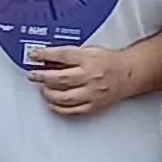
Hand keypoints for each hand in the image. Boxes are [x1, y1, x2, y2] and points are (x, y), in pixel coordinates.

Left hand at [22, 40, 161, 117]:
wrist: (128, 74)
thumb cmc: (108, 62)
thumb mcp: (89, 50)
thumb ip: (70, 55)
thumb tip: (47, 60)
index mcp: (89, 59)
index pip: (63, 56)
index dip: (45, 55)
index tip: (34, 55)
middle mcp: (90, 76)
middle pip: (60, 79)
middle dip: (42, 77)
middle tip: (33, 75)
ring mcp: (92, 93)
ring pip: (64, 97)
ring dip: (49, 94)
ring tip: (43, 89)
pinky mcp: (94, 106)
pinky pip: (72, 111)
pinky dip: (58, 108)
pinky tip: (52, 103)